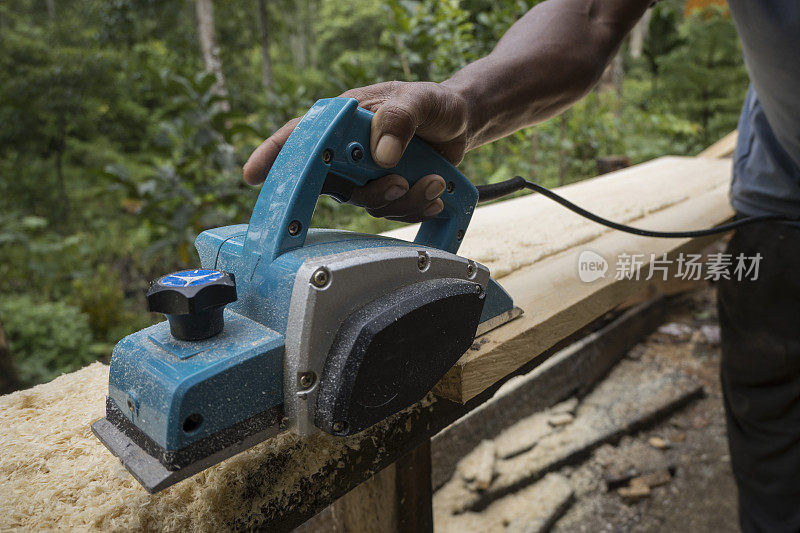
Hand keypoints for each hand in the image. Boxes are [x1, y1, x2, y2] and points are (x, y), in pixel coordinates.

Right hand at [243, 81, 470, 222]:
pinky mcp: (385, 192)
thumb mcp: (419, 100)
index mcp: (343, 121)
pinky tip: (434, 191)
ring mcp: (365, 175)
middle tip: (397, 182)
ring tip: (431, 180)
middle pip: (334, 184)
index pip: (300, 137)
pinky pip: (390, 213)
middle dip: (369, 191)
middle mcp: (348, 152)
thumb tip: (381, 155)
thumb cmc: (433, 103)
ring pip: (367, 204)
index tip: (254, 175)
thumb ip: (399, 118)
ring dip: (401, 199)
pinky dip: (415, 207)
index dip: (273, 156)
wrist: (460, 124)